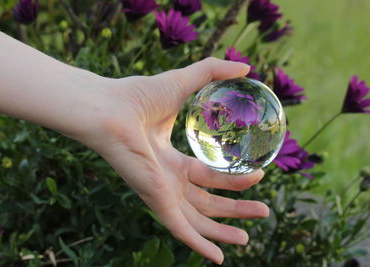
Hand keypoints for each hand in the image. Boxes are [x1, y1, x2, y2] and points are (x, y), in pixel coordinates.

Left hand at [79, 57, 269, 263]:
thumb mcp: (184, 82)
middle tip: (263, 210)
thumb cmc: (137, 96)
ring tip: (247, 239)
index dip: (234, 179)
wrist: (107, 109)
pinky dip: (199, 245)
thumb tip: (245, 66)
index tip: (259, 174)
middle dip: (235, 209)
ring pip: (197, 220)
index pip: (208, 176)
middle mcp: (168, 179)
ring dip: (223, 231)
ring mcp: (161, 192)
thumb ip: (213, 71)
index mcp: (172, 160)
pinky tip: (219, 259)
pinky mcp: (156, 201)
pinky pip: (180, 229)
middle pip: (207, 202)